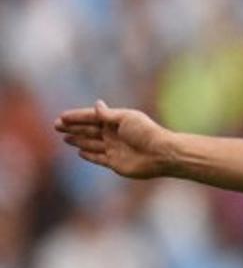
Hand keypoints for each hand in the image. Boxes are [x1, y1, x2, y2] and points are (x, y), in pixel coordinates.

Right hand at [54, 101, 173, 179]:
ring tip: (65, 138)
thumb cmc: (146, 133)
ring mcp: (114, 149)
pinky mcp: (115, 163)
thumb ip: (108, 115)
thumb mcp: (127, 118)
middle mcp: (114, 134)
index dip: (76, 117)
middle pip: (89, 130)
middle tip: (56, 125)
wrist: (161, 154)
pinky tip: (80, 152)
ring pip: (91, 143)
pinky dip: (89, 155)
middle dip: (72, 128)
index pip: (92, 117)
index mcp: (116, 121)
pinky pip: (98, 158)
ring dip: (78, 140)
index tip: (61, 116)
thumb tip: (97, 104)